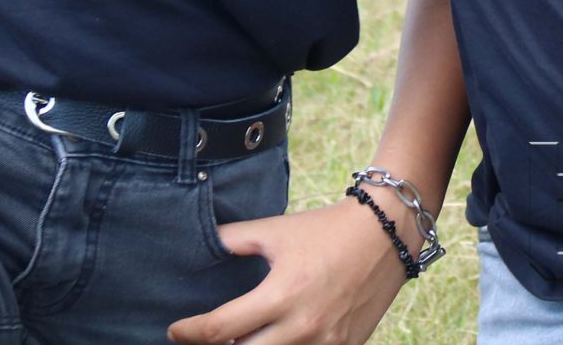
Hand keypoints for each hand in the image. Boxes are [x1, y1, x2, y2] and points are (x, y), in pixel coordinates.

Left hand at [167, 200, 406, 344]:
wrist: (387, 232)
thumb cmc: (327, 229)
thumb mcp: (277, 230)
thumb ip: (235, 239)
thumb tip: (202, 243)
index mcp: (281, 294)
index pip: (219, 330)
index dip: (189, 333)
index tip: (175, 330)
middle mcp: (302, 326)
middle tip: (210, 338)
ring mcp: (325, 342)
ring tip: (244, 336)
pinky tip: (278, 338)